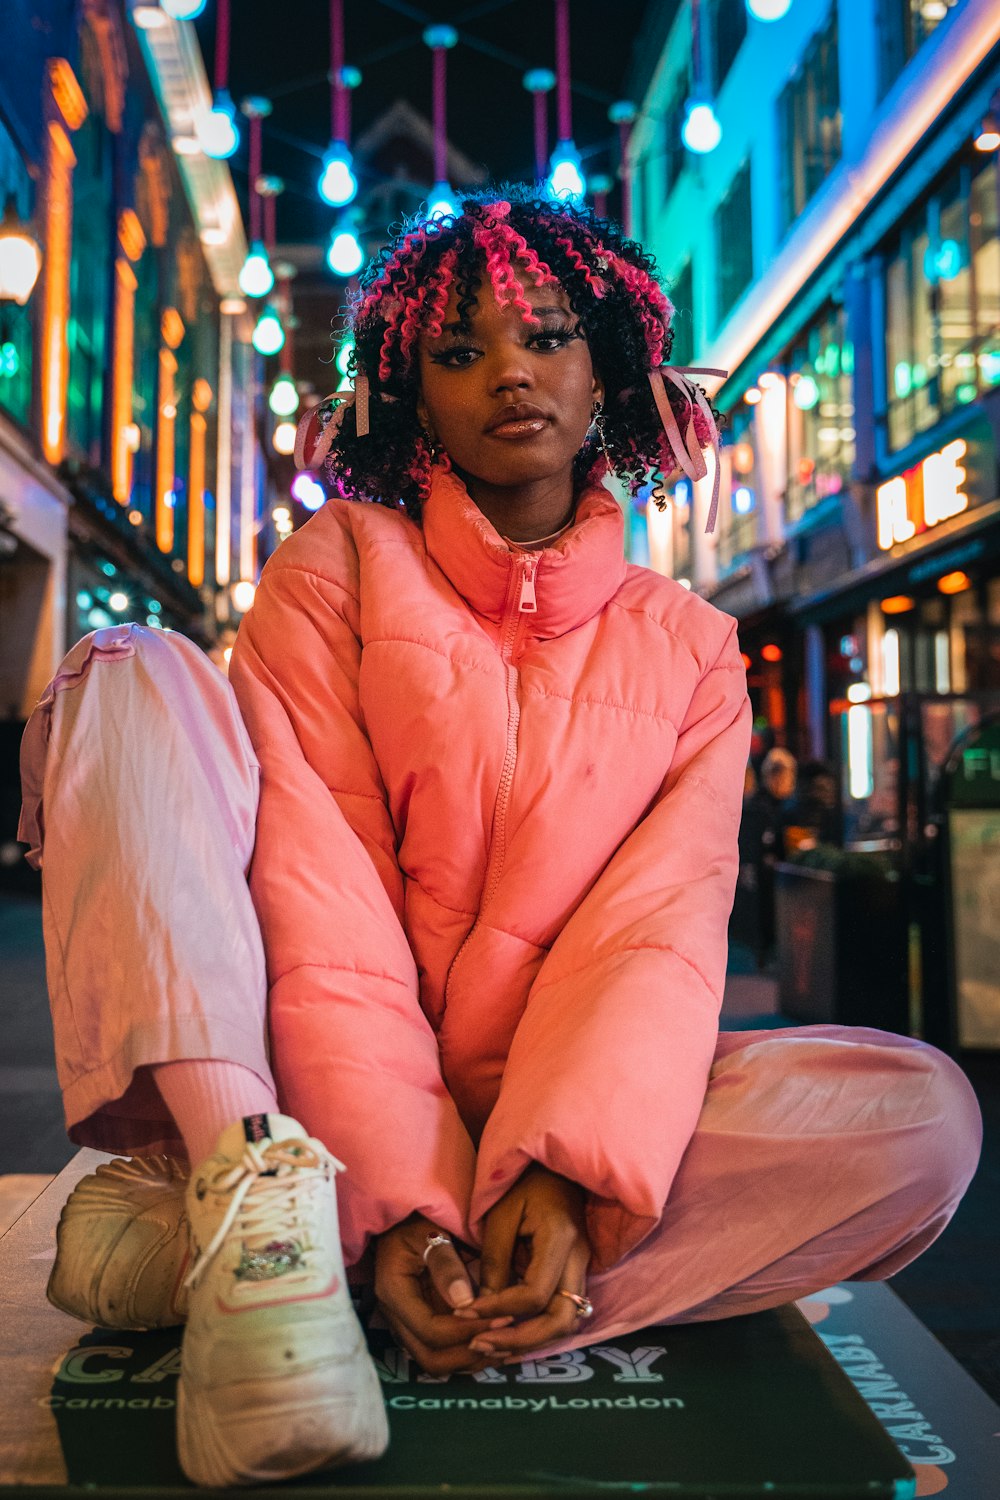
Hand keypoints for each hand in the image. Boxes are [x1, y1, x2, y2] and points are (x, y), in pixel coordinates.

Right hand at [374, 1213, 513, 1375]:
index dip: (467, 1330)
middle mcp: (396, 1316)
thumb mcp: (431, 1233)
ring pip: (437, 1361)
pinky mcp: (422, 1323)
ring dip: (471, 1360)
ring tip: (506, 1346)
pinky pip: (443, 1351)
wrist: (407, 1219)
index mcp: (395, 1293)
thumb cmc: (419, 1219)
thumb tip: (465, 1302)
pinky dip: (468, 1353)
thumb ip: (446, 1265)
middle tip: (506, 1339)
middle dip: (470, 1354)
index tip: (502, 1317)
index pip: (431, 1330)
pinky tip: (495, 1342)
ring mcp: (408, 1323)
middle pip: (431, 1358)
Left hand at [458, 1163, 590, 1362]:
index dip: (500, 1309)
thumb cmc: (522, 1182)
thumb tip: (481, 1309)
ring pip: (567, 1322)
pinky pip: (563, 1311)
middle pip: (563, 1319)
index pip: (535, 1293)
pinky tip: (508, 1334)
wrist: (551, 1165)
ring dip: (531, 1340)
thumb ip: (493, 1262)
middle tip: (481, 1345)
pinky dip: (537, 1329)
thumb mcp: (500, 1215)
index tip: (466, 1312)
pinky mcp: (577, 1271)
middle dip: (522, 1340)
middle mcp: (580, 1257)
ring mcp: (583, 1265)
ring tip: (490, 1345)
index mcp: (560, 1237)